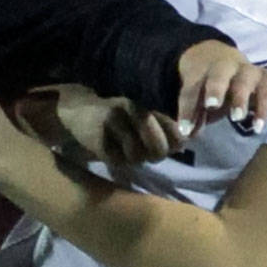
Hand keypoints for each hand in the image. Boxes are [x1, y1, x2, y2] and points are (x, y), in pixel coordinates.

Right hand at [16, 85, 184, 167]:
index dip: (176, 144)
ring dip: (135, 159)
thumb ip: (164, 125)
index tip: (170, 145)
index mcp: (146, 105)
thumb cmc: (117, 116)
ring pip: (137, 157)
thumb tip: (189, 139)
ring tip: (128, 151)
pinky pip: (117, 161)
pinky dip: (117, 160)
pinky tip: (113, 151)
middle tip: (148, 152)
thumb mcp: (142, 115)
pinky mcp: (97, 138)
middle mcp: (132, 111)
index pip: (175, 133)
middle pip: (159, 149)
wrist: (77, 111)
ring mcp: (113, 124)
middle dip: (156, 155)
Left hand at [175, 41, 266, 138]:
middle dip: (215, 89)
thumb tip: (187, 134)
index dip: (187, 109)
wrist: (224, 59)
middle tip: (212, 106)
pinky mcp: (265, 77)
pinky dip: (265, 106)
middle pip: (219, 74)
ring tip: (237, 119)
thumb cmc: (209, 85)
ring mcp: (246, 69)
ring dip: (241, 98)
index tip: (185, 130)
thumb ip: (194, 114)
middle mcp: (223, 66)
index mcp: (200, 70)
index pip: (191, 88)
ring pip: (245, 78)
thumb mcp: (198, 97)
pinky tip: (258, 126)